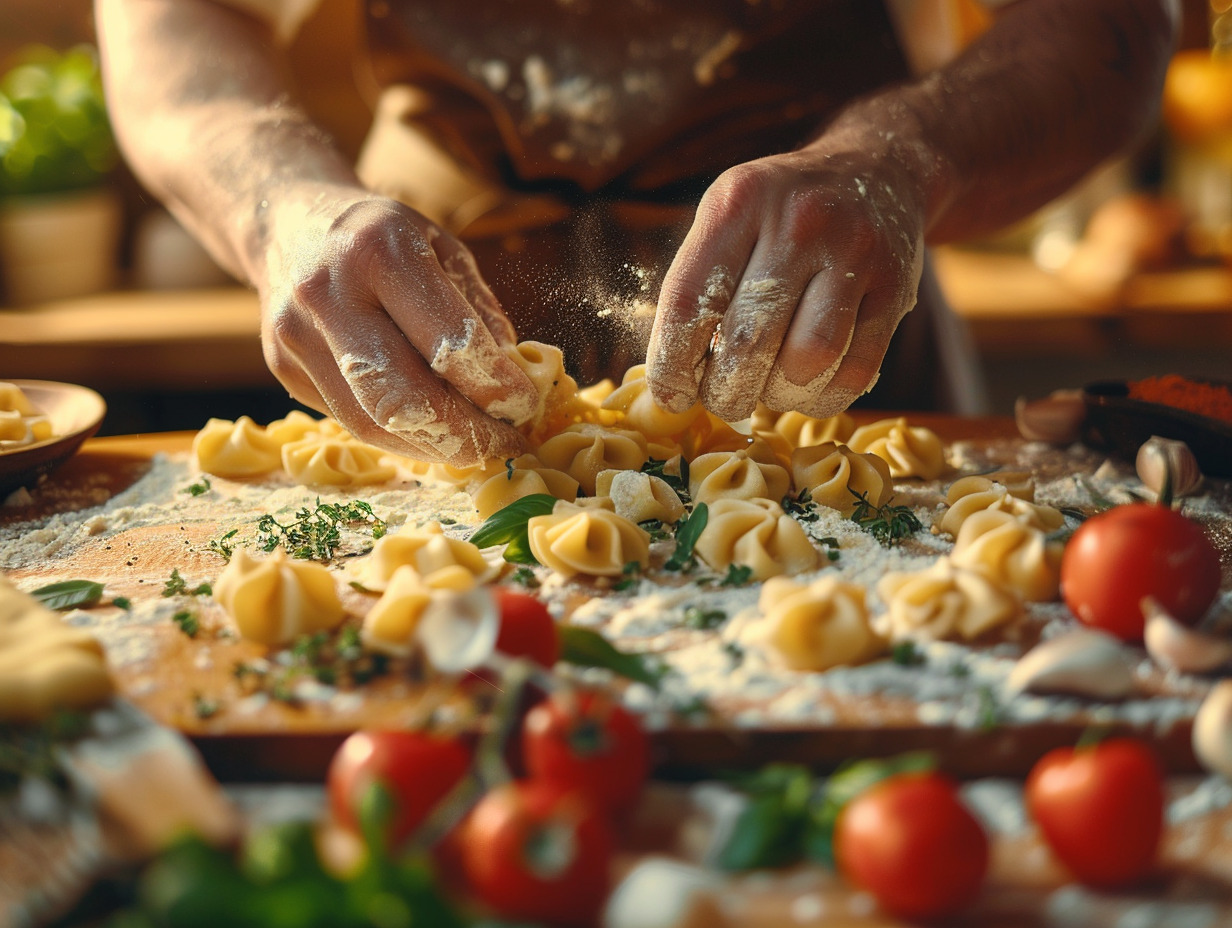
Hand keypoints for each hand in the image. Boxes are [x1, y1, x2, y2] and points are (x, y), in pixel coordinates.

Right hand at [258, 188, 538, 464]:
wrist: (291, 224)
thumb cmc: (384, 238)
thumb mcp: (444, 250)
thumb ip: (478, 315)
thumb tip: (511, 388)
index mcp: (379, 250)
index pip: (447, 342)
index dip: (493, 386)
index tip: (524, 405)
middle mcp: (328, 293)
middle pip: (401, 396)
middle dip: (463, 434)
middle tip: (505, 443)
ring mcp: (296, 336)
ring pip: (372, 422)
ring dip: (434, 448)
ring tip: (477, 446)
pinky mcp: (283, 369)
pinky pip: (352, 420)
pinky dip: (402, 436)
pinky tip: (433, 432)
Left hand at [645, 140, 925, 420]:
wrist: (876, 169)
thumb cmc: (779, 214)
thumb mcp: (728, 219)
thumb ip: (695, 287)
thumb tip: (669, 379)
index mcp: (740, 201)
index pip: (688, 302)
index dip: (671, 364)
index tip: (670, 396)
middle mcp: (799, 221)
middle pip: (748, 340)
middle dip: (725, 391)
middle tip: (720, 399)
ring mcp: (856, 252)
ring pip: (807, 361)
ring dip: (777, 395)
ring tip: (765, 389)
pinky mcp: (896, 287)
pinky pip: (855, 371)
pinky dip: (821, 397)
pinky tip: (804, 387)